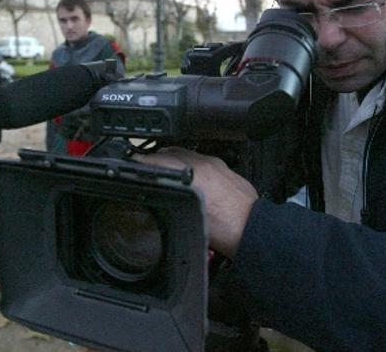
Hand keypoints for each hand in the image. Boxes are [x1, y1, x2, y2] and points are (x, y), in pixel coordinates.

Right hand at [137, 147, 257, 257]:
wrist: (253, 229)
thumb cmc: (227, 231)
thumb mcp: (190, 221)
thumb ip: (173, 203)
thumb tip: (158, 198)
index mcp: (193, 178)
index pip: (158, 161)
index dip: (141, 162)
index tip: (132, 163)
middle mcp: (203, 166)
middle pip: (169, 152)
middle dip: (154, 158)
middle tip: (142, 166)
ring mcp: (215, 164)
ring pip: (184, 152)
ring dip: (171, 158)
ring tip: (161, 168)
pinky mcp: (223, 167)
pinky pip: (199, 157)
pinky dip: (188, 162)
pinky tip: (186, 173)